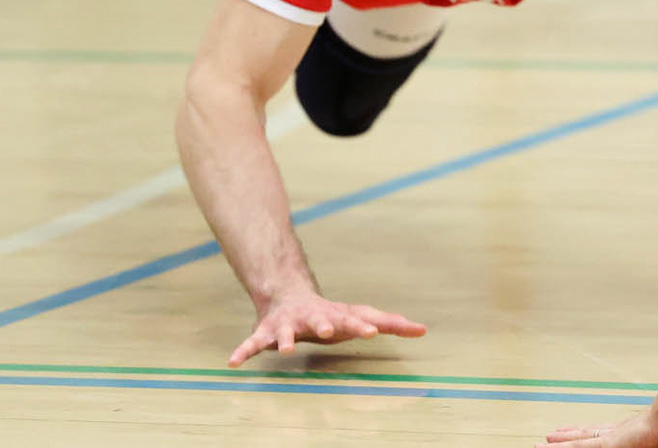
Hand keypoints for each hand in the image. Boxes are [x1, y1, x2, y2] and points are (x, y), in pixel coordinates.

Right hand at [226, 290, 425, 366]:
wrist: (287, 294)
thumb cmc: (331, 315)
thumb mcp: (359, 317)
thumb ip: (390, 324)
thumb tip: (424, 329)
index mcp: (336, 317)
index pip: (353, 320)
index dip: (363, 325)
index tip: (374, 331)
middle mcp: (312, 318)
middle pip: (321, 322)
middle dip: (325, 326)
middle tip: (329, 331)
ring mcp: (288, 324)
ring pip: (285, 332)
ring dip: (284, 340)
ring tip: (283, 351)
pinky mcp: (266, 331)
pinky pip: (253, 342)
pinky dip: (243, 350)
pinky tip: (233, 362)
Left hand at [538, 408, 657, 447]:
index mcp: (635, 432)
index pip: (605, 434)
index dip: (588, 434)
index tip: (577, 433)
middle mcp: (620, 433)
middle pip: (587, 436)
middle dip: (567, 438)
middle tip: (547, 438)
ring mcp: (615, 438)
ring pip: (580, 444)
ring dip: (560, 446)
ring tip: (540, 446)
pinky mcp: (614, 444)